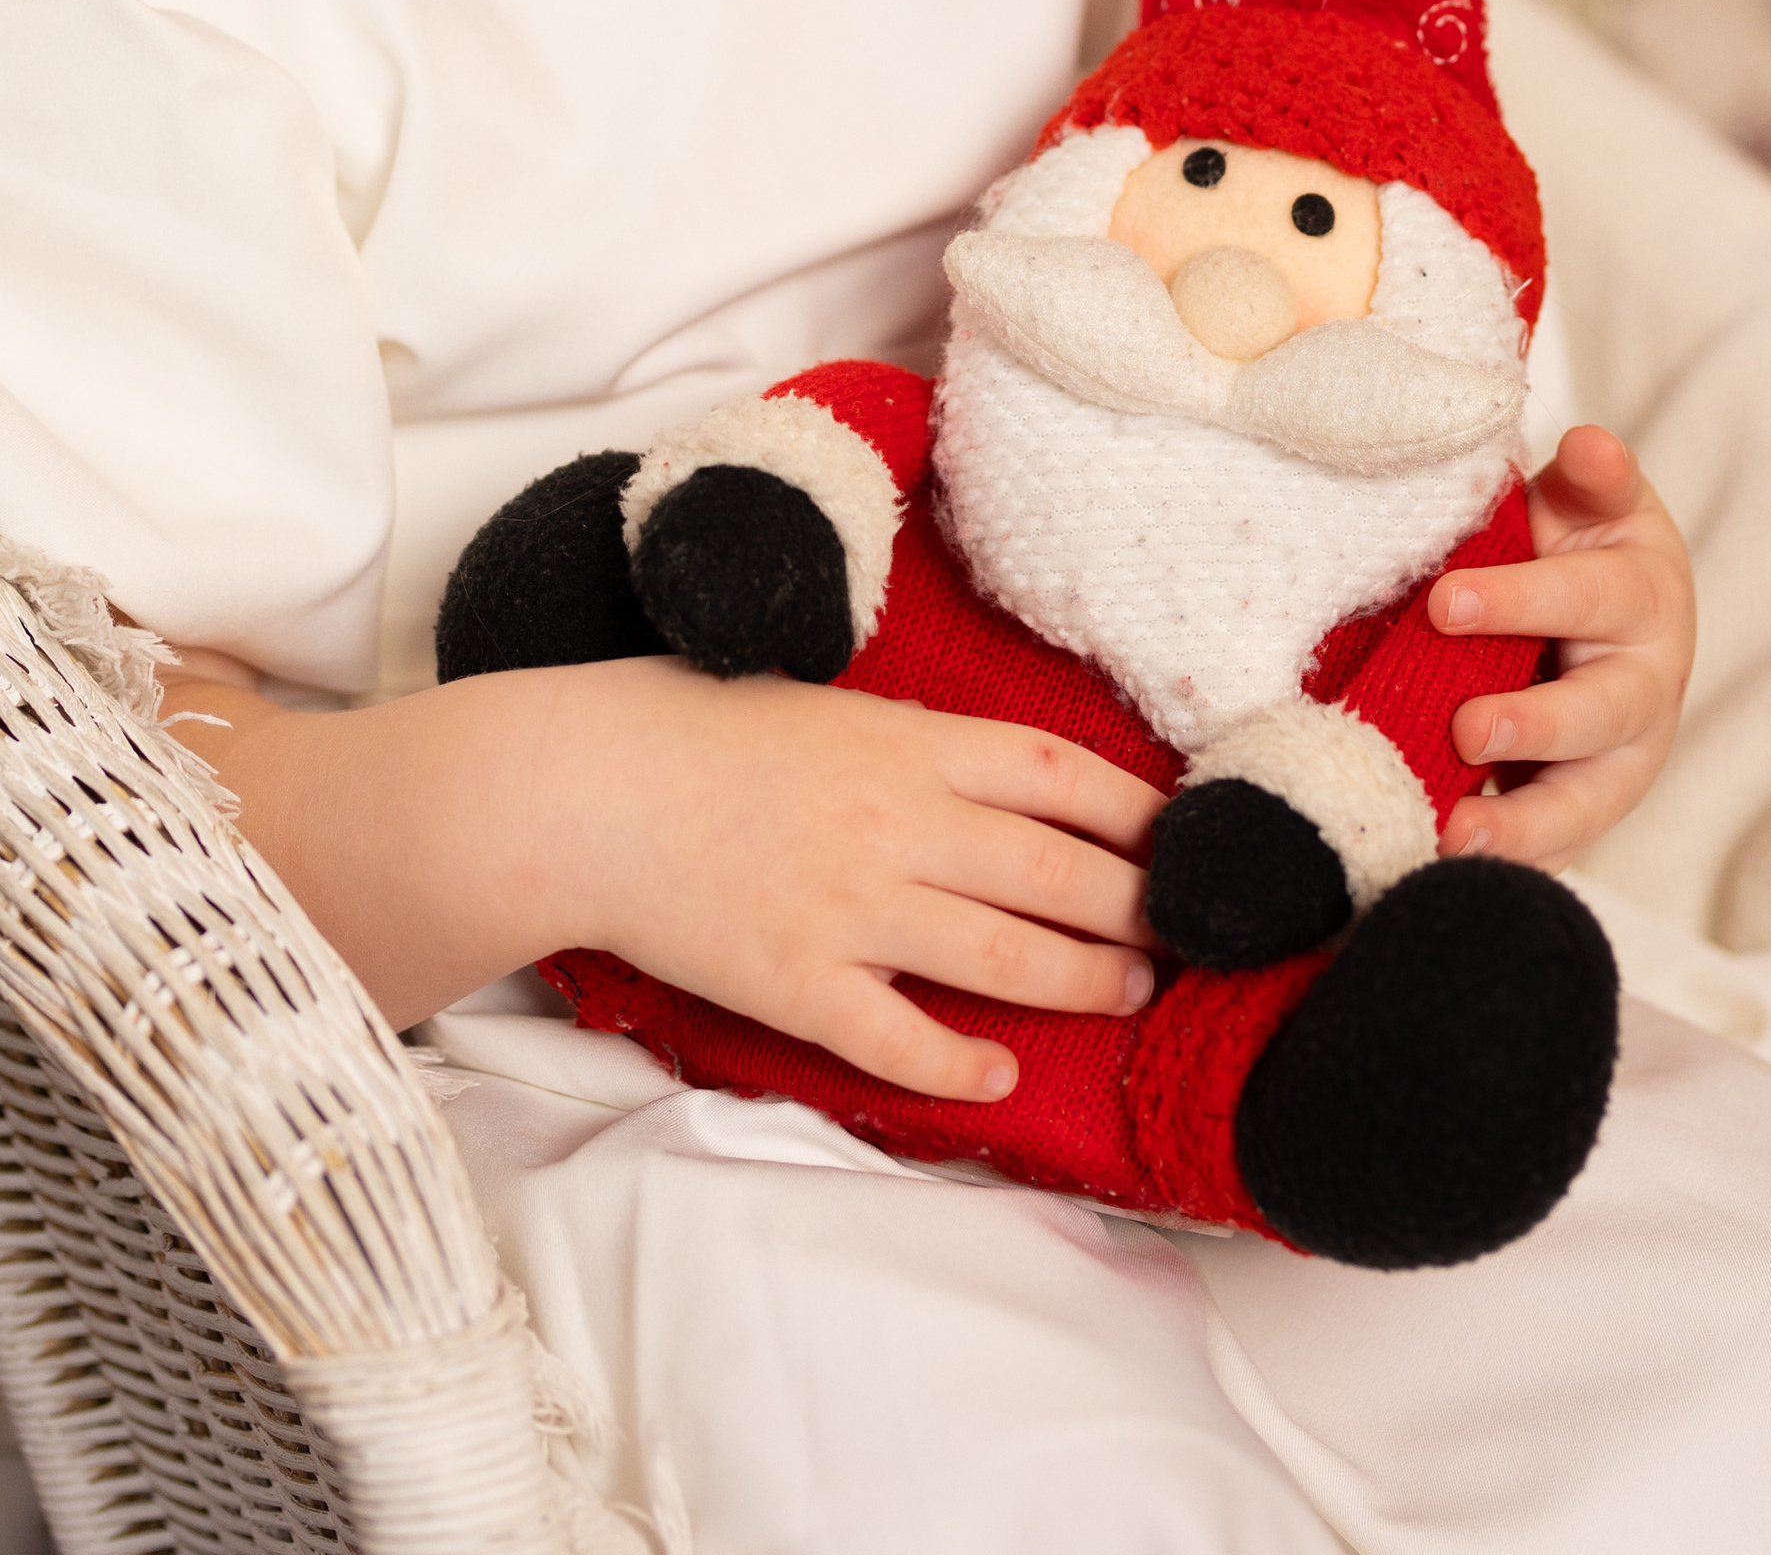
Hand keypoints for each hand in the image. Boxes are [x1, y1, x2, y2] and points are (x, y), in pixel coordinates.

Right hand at [538, 659, 1163, 1103]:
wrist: (587, 790)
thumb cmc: (691, 727)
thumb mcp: (820, 698)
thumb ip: (906, 737)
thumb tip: (983, 767)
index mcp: (905, 742)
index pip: (1056, 773)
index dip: (1136, 809)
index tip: (1184, 834)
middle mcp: (896, 823)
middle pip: (1054, 871)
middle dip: (1134, 905)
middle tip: (1179, 930)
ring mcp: (851, 909)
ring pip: (1002, 956)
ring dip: (1081, 979)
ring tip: (1128, 989)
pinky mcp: (800, 984)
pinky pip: (900, 1038)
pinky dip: (959, 1062)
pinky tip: (1000, 1072)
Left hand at [1426, 426, 1693, 866]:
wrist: (1603, 617)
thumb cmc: (1578, 545)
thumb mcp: (1589, 501)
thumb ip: (1591, 477)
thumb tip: (1590, 443)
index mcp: (1643, 597)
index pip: (1590, 596)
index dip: (1522, 601)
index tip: (1445, 602)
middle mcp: (1644, 688)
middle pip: (1601, 714)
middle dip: (1535, 725)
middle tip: (1465, 730)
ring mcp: (1619, 761)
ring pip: (1586, 803)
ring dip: (1522, 825)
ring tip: (1455, 833)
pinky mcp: (1581, 811)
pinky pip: (1552, 848)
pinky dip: (1507, 864)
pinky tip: (1445, 868)